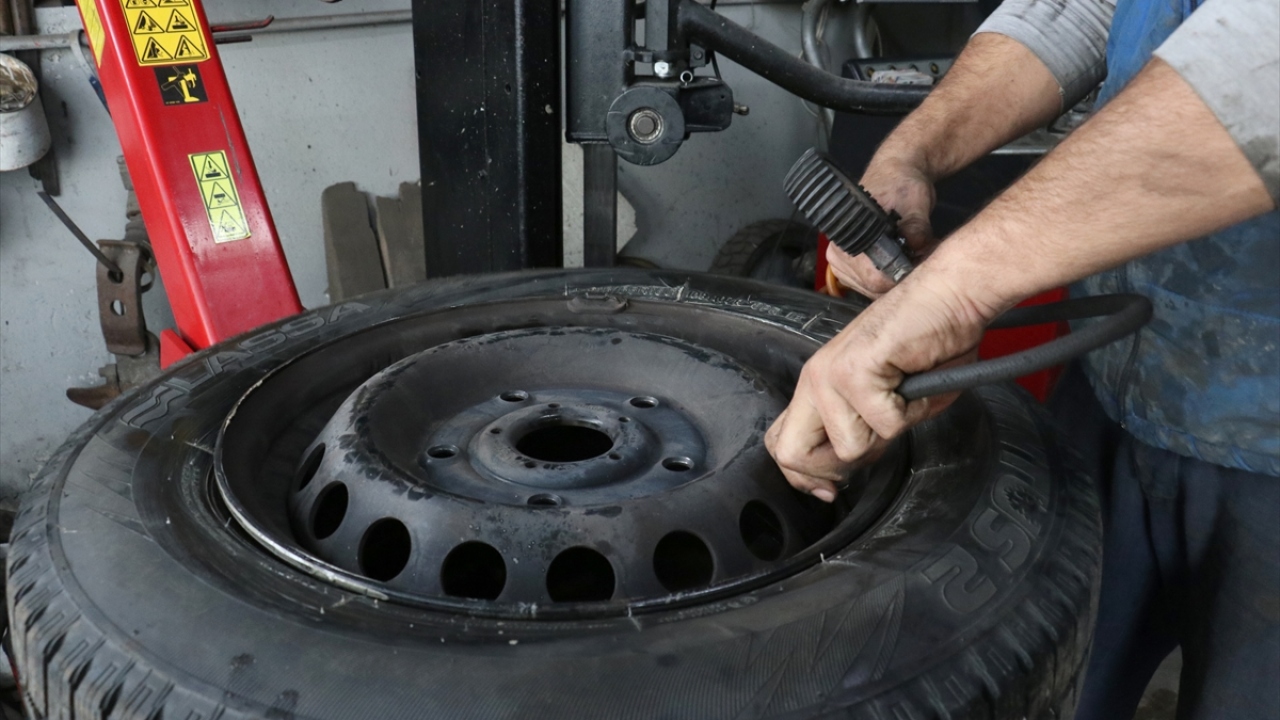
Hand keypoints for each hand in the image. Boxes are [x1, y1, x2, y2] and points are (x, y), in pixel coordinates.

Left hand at [765, 273, 988, 499]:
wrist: (950, 297)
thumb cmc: (925, 341)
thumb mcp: (883, 396)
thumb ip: (857, 428)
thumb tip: (841, 475)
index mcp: (817, 385)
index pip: (781, 444)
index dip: (802, 478)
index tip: (830, 490)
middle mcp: (815, 380)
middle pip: (792, 455)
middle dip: (835, 470)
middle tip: (873, 443)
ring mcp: (831, 375)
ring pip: (850, 448)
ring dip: (888, 434)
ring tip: (902, 397)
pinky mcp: (856, 372)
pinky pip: (884, 425)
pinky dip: (911, 412)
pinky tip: (913, 382)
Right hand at [827, 155, 936, 298]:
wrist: (894, 174)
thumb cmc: (900, 185)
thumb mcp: (914, 202)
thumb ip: (916, 227)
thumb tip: (916, 247)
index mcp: (848, 235)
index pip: (873, 277)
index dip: (900, 276)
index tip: (919, 265)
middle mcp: (840, 252)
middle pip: (872, 287)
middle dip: (900, 277)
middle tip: (921, 257)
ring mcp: (842, 262)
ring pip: (872, 289)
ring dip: (895, 278)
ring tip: (912, 255)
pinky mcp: (850, 267)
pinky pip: (870, 285)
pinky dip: (888, 277)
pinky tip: (901, 260)